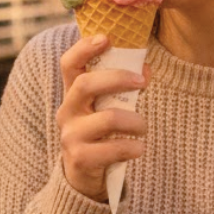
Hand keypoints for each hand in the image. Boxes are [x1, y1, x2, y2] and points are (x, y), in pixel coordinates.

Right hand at [57, 34, 148, 201]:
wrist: (84, 176)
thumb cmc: (101, 133)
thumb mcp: (106, 107)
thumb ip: (123, 87)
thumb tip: (146, 69)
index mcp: (73, 94)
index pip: (69, 64)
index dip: (84, 48)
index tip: (107, 37)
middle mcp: (67, 111)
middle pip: (86, 84)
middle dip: (118, 78)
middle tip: (143, 82)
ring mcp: (71, 136)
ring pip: (107, 118)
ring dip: (135, 121)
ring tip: (143, 128)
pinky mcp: (80, 159)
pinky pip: (113, 148)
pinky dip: (133, 147)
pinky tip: (138, 148)